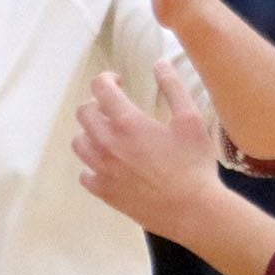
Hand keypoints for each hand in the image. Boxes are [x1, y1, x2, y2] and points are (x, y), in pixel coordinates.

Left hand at [72, 62, 221, 240]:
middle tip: (115, 109)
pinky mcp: (103, 191)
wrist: (194, 211)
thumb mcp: (191, 120)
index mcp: (126, 122)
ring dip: (91, 133)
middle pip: (84, 112)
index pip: (100, 88)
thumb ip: (174, 88)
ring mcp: (101, 169)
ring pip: (79, 141)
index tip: (118, 82)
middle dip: (97, 104)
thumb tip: (160, 63)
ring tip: (110, 135)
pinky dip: (92, 166)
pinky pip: (85, 173)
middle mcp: (106, 143)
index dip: (107, 79)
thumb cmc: (195, 165)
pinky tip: (109, 165)